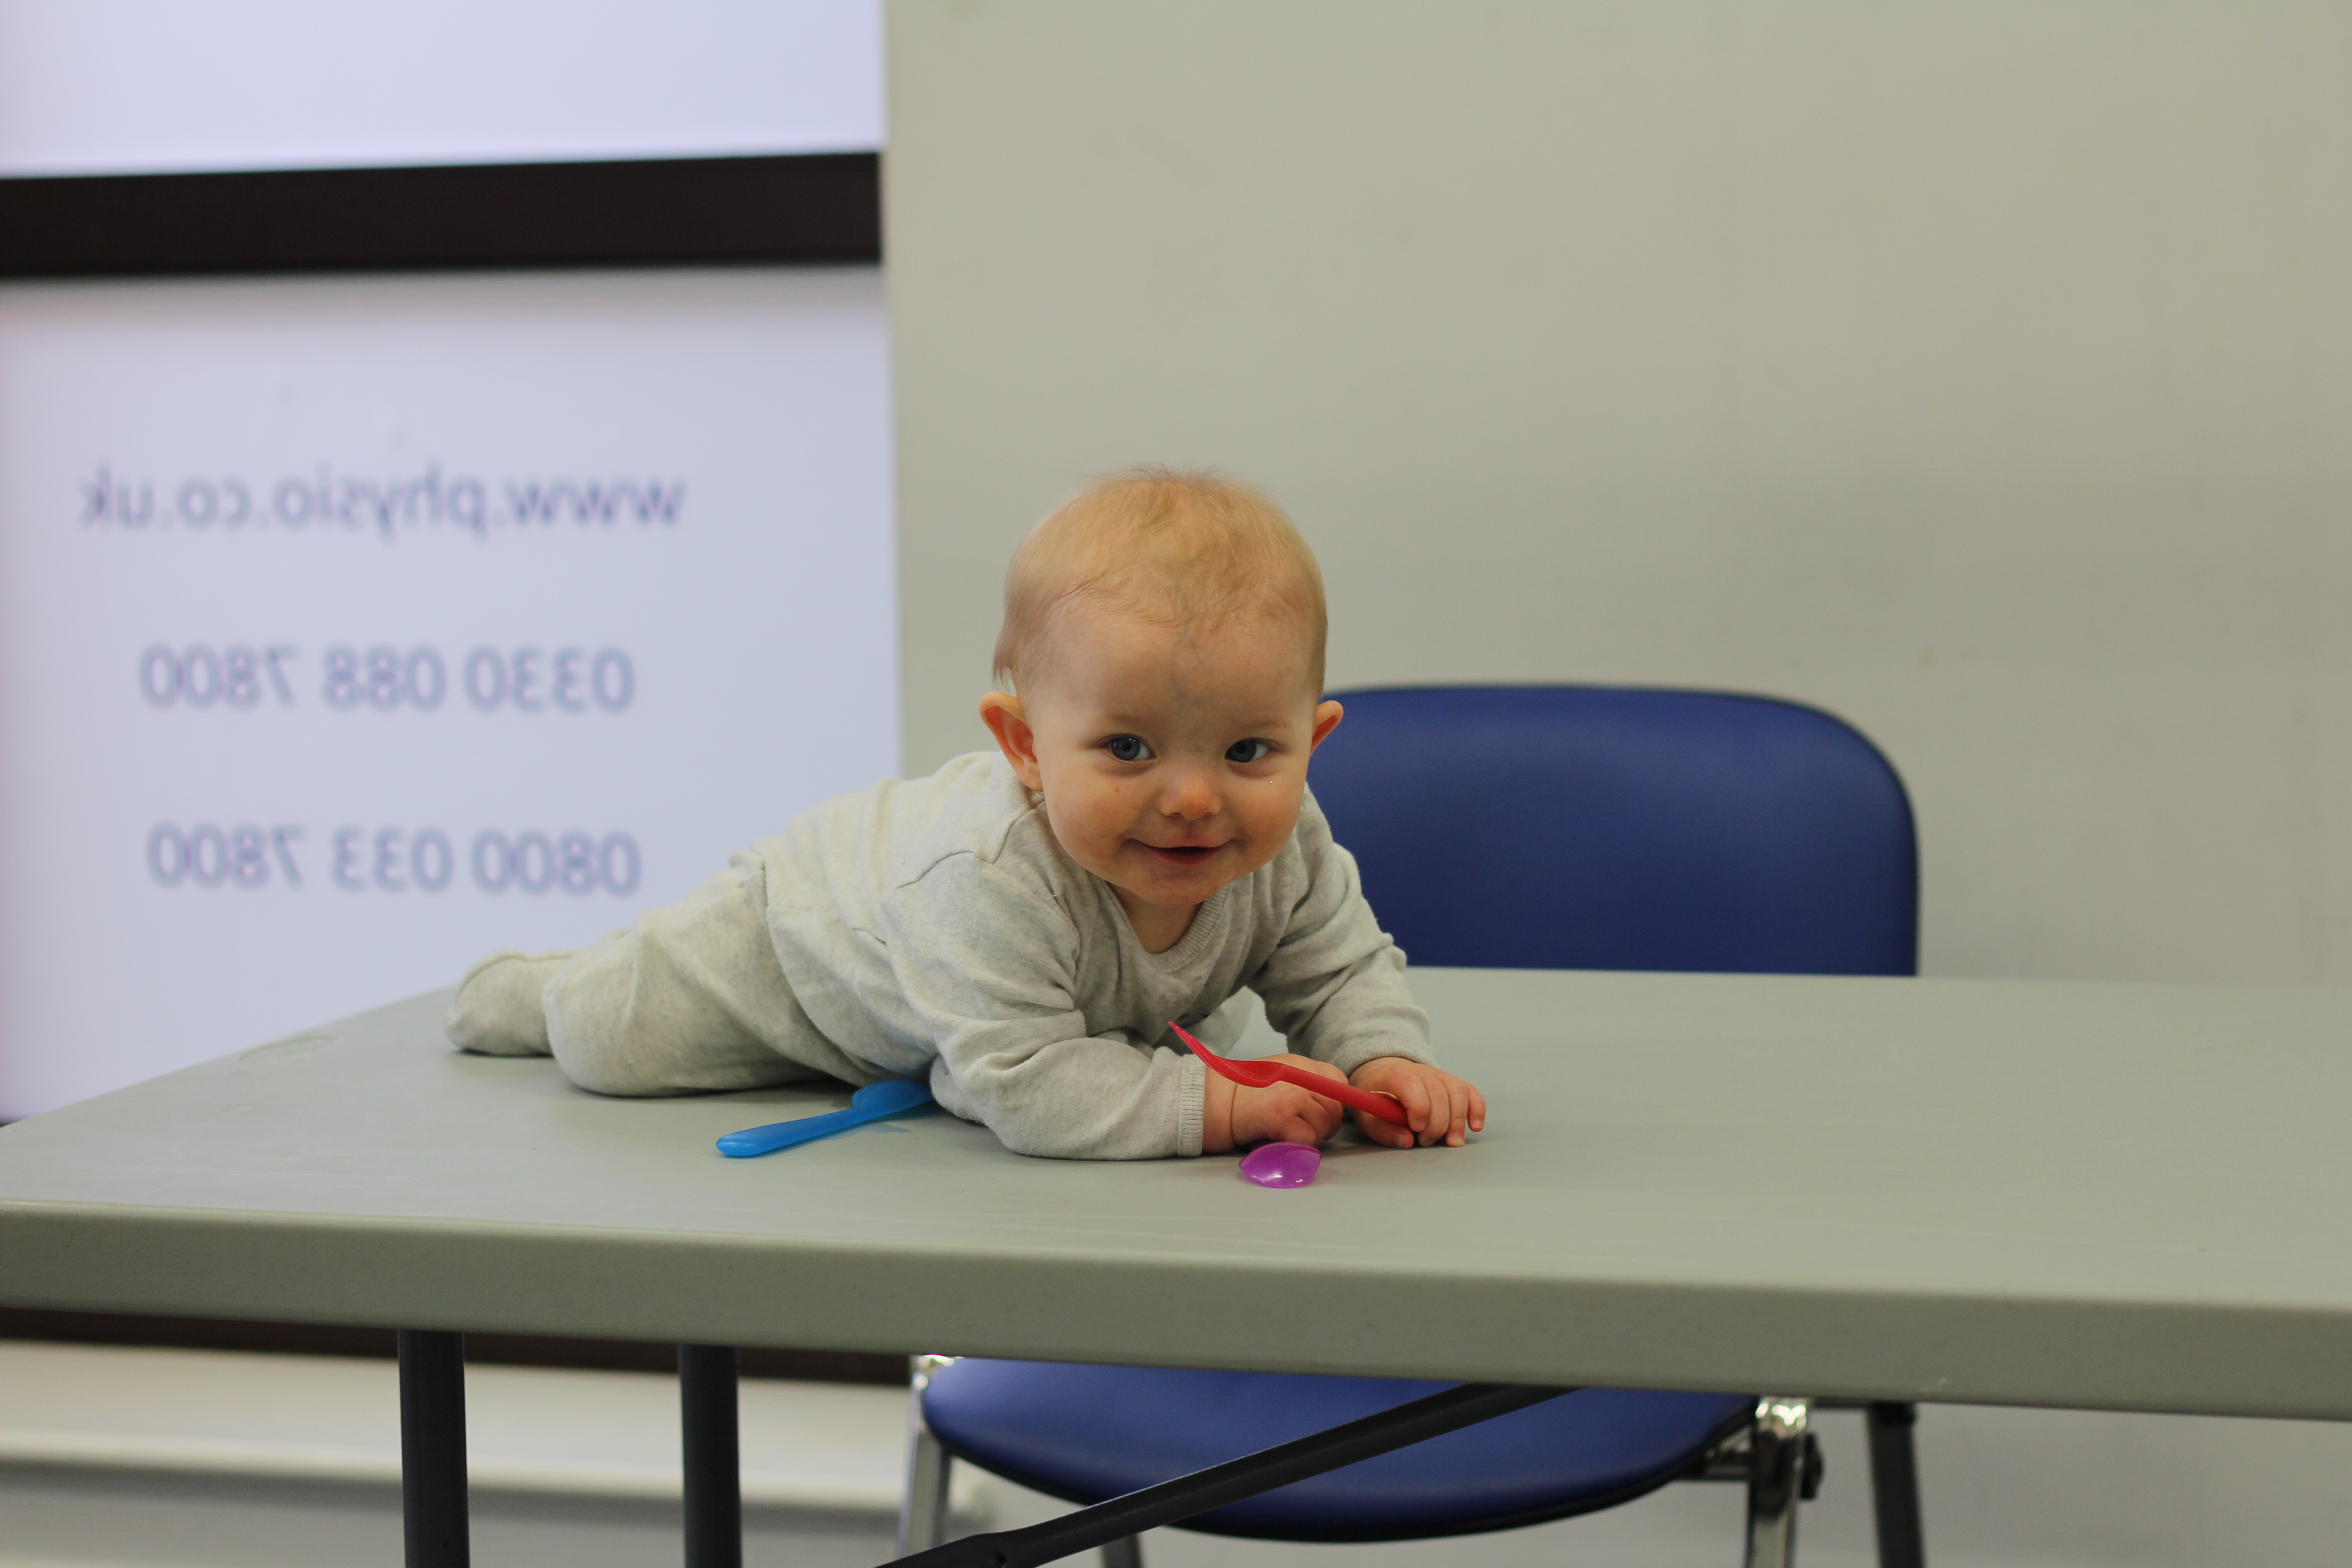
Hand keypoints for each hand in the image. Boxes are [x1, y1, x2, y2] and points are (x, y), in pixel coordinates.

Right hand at [1202, 1053, 1346, 1152]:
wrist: (1216, 1101)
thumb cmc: (1245, 1094)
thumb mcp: (1280, 1075)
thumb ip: (1305, 1083)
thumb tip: (1332, 1103)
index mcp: (1301, 1065)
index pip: (1338, 1081)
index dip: (1335, 1102)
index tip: (1323, 1113)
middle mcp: (1301, 1077)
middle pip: (1335, 1107)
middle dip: (1325, 1125)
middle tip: (1305, 1130)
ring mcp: (1294, 1096)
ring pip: (1323, 1126)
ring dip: (1310, 1137)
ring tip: (1289, 1135)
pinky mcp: (1283, 1117)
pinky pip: (1308, 1139)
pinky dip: (1298, 1146)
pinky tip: (1281, 1140)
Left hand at [1349, 1057, 1485, 1147]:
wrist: (1385, 1074)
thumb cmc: (1378, 1098)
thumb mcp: (1369, 1116)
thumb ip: (1384, 1130)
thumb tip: (1407, 1141)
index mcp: (1396, 1076)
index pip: (1412, 1085)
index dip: (1418, 1108)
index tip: (1416, 1128)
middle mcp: (1421, 1072)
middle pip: (1438, 1093)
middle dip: (1436, 1124)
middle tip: (1426, 1141)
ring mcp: (1439, 1075)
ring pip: (1457, 1092)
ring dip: (1458, 1120)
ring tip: (1452, 1142)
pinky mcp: (1453, 1083)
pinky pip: (1470, 1091)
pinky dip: (1477, 1109)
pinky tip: (1475, 1127)